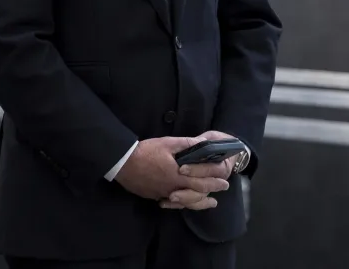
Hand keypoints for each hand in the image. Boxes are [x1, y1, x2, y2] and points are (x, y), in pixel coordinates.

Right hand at [114, 136, 228, 205]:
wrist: (123, 163)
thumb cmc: (147, 151)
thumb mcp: (168, 143)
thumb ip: (187, 144)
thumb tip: (203, 143)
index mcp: (178, 175)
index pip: (201, 182)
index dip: (214, 182)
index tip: (225, 182)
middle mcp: (172, 188)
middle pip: (195, 194)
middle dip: (211, 192)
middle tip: (223, 189)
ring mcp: (162, 194)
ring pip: (184, 202)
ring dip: (199, 202)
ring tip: (209, 203)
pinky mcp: (153, 196)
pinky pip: (172, 203)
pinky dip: (182, 204)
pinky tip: (185, 202)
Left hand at [161, 131, 243, 210]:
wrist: (228, 154)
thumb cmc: (219, 143)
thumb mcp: (213, 138)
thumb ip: (205, 142)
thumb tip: (199, 142)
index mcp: (221, 167)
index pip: (209, 170)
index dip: (195, 170)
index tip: (181, 169)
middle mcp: (216, 181)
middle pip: (203, 190)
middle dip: (187, 192)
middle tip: (172, 193)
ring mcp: (207, 188)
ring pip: (196, 199)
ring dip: (183, 200)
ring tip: (169, 198)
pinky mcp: (199, 193)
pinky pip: (190, 203)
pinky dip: (178, 204)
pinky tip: (165, 202)